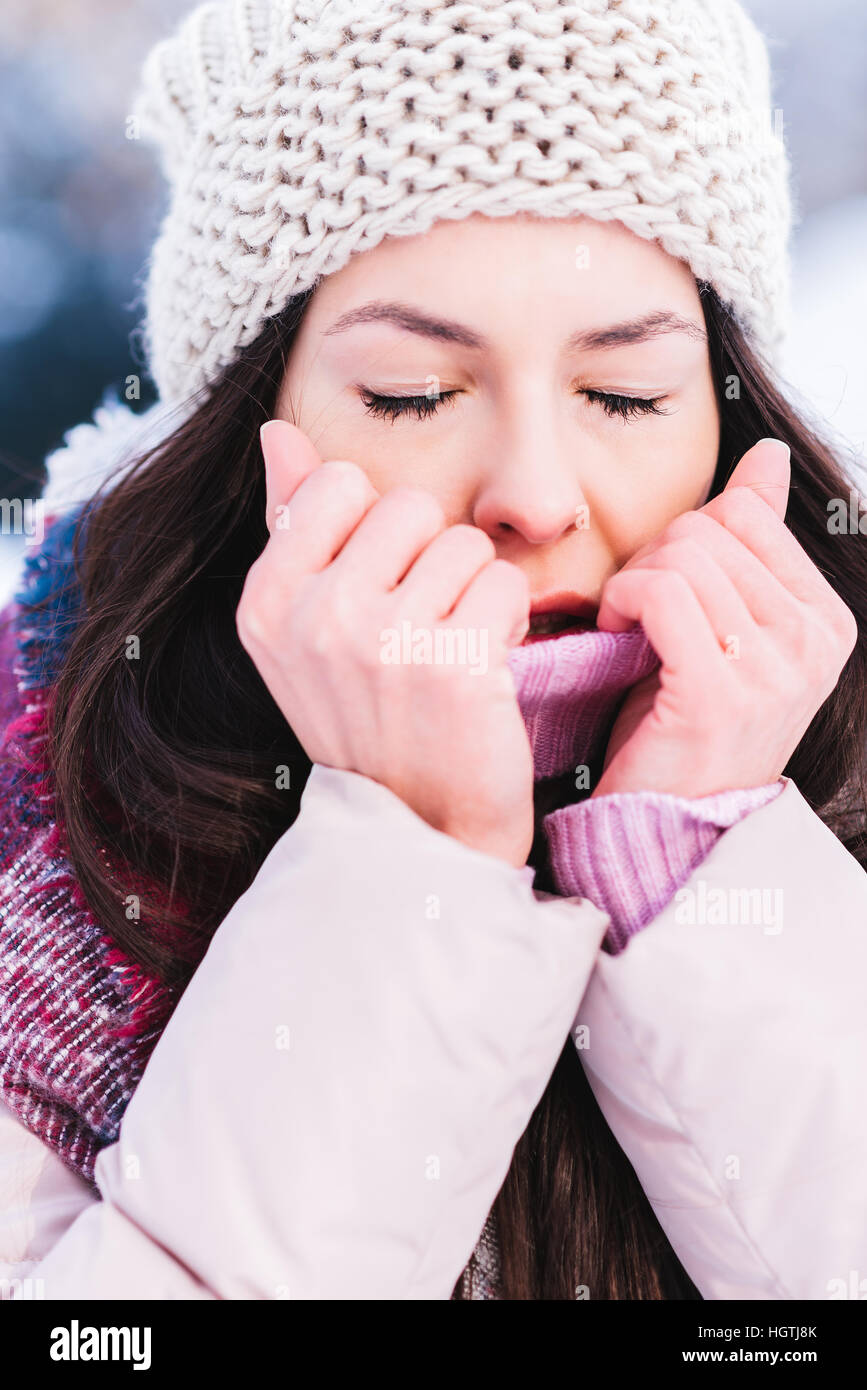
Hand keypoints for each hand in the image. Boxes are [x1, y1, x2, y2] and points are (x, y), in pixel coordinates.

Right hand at [236, 419, 534, 865]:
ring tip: (453, 646)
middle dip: (431, 558)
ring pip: (464, 543)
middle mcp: (315, 618)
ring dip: (474, 590)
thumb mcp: (305, 629)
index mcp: (267, 602)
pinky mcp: (452, 666)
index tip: (377, 590)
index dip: (377, 529)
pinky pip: (505, 581)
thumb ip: (295, 526)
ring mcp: (381, 643)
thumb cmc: (368, 717)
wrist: (418, 827)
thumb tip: (276, 433)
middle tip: (422, 625)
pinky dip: (508, 618)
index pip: (340, 482)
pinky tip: (486, 664)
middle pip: (409, 507)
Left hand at [594, 438, 857, 798]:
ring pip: (682, 555)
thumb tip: (764, 454)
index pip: (747, 514)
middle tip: (634, 612)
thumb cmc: (681, 724)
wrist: (661, 824)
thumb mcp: (724, 625)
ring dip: (633, 582)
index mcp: (827, 621)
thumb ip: (750, 542)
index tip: (664, 589)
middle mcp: (814, 643)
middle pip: (710, 530)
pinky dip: (622, 600)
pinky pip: (660, 590)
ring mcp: (773, 670)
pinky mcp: (717, 693)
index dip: (687, 539)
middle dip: (655, 559)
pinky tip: (614, 634)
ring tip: (626, 627)